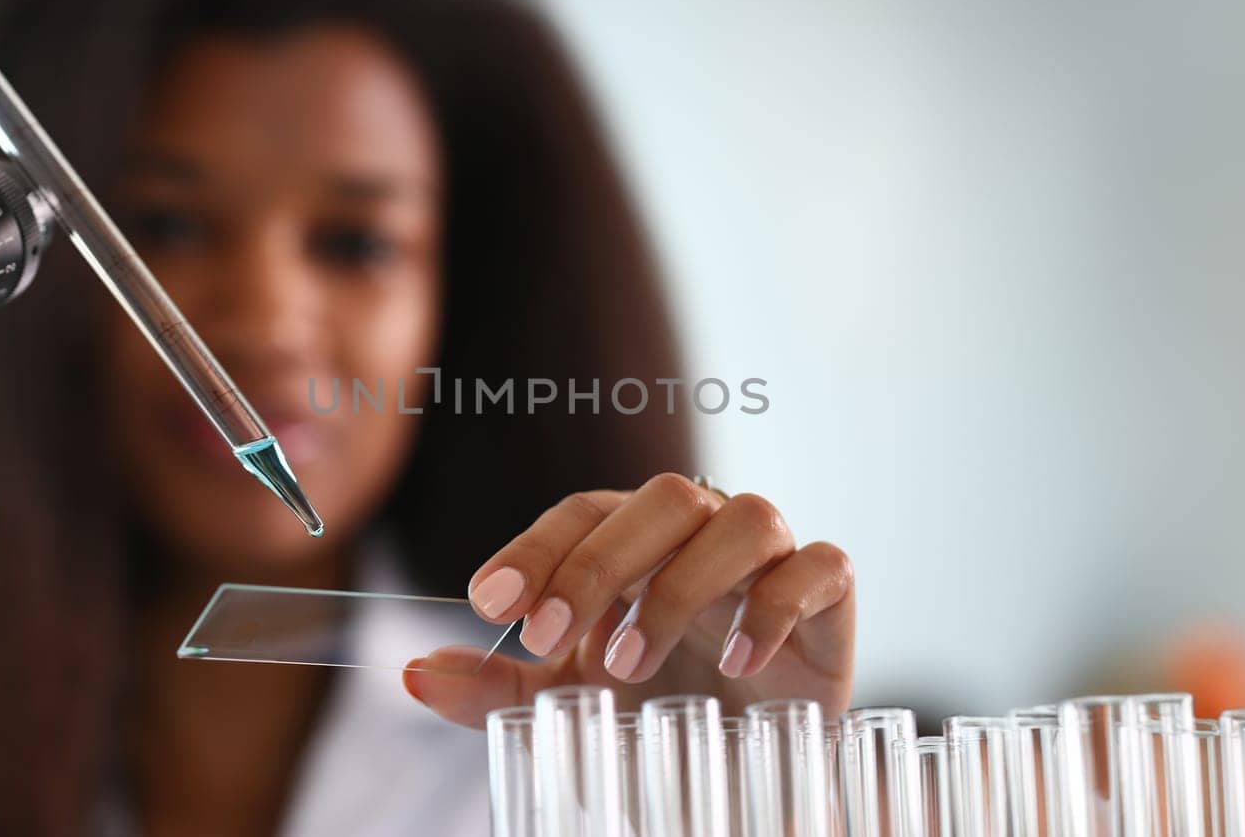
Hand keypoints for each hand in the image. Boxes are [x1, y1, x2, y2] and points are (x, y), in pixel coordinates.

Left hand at [403, 473, 853, 727]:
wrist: (749, 746)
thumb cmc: (659, 699)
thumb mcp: (568, 697)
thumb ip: (498, 685)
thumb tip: (413, 674)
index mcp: (637, 537)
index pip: (582, 512)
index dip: (536, 549)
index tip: (487, 600)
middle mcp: (702, 528)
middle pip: (659, 498)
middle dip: (595, 566)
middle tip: (546, 639)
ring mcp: (771, 554)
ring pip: (740, 519)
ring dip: (678, 587)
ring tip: (628, 663)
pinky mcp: (830, 593)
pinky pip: (818, 565)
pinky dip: (774, 606)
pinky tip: (735, 661)